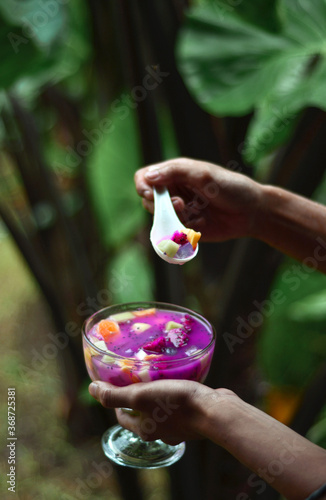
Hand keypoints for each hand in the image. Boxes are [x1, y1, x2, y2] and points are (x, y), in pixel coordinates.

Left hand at [89, 379, 234, 444]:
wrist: (214, 411)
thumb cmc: (176, 404)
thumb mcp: (140, 396)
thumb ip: (115, 395)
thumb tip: (92, 390)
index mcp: (145, 430)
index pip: (123, 415)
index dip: (116, 400)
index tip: (116, 384)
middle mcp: (161, 431)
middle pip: (142, 413)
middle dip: (137, 396)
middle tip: (137, 376)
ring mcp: (179, 426)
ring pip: (161, 409)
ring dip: (157, 395)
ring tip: (158, 376)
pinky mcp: (194, 417)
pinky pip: (179, 405)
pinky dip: (175, 394)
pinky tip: (179, 381)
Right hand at [134, 158, 262, 241]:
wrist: (252, 212)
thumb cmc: (231, 187)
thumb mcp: (203, 174)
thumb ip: (175, 172)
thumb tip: (148, 177)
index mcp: (176, 173)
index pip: (145, 177)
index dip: (143, 186)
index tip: (152, 194)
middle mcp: (174, 190)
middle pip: (148, 200)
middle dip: (161, 205)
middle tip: (181, 204)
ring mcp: (179, 210)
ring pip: (159, 217)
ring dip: (174, 217)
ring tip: (195, 214)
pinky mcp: (186, 227)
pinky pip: (173, 231)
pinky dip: (184, 229)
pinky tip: (202, 223)